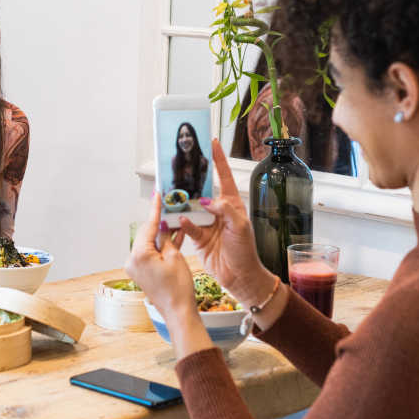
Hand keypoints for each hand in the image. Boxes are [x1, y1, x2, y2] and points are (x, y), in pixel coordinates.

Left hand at [125, 194, 212, 358]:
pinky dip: (160, 247)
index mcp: (139, 254)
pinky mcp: (141, 272)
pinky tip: (172, 238)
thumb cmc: (178, 288)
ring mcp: (135, 267)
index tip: (157, 194)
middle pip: (147, 233)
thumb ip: (166, 238)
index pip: (149, 226)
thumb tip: (162, 225)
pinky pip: (150, 253)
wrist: (178, 312)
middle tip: (169, 207)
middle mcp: (132, 260)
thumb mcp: (175, 256)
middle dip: (159, 222)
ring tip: (175, 222)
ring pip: (149, 243)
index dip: (156, 209)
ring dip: (161, 234)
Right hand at [179, 139, 275, 306]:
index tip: (212, 142)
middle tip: (182, 166)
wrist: (240, 276)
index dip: (219, 160)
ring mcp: (208, 224)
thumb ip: (224, 209)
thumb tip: (207, 200)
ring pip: (192, 208)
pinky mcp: (198, 238)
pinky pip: (187, 225)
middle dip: (194, 180)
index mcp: (232, 204)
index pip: (225, 177)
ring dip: (184, 202)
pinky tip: (180, 219)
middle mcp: (219, 212)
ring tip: (173, 192)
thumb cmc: (245, 251)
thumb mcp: (240, 226)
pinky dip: (183, 222)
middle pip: (204, 190)